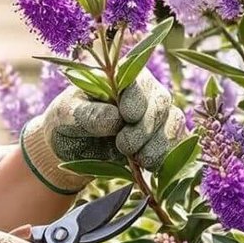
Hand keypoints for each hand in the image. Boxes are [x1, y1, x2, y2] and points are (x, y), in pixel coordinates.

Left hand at [20, 72, 185, 193]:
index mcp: (117, 76)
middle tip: (124, 146)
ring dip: (160, 143)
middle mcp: (142, 90)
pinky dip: (168, 154)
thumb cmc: (66, 122)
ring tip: (140, 162)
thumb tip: (115, 118)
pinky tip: (152, 166)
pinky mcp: (161, 135)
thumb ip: (87, 113)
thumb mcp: (66, 114)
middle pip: (160, 100)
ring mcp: (155, 113)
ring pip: (173, 120)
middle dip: (145, 127)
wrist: (69, 149)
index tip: (127, 117)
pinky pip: (177, 140)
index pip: (136, 80)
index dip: (136, 99)